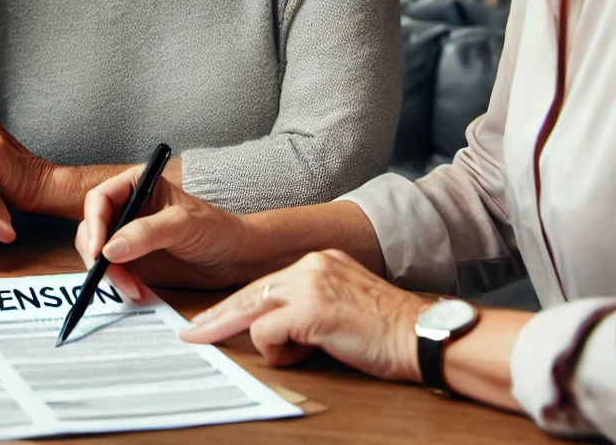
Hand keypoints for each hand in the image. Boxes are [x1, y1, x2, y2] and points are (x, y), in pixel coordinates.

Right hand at [75, 165, 252, 298]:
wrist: (235, 258)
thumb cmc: (216, 229)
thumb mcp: (182, 225)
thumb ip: (146, 233)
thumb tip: (111, 249)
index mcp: (136, 185)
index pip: (99, 199)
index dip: (93, 223)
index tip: (98, 250)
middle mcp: (128, 208)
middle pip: (92, 228)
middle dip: (97, 253)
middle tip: (109, 273)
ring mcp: (128, 235)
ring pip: (98, 253)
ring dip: (108, 273)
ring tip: (132, 286)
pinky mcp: (133, 260)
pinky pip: (111, 272)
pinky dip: (118, 283)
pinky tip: (137, 290)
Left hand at [181, 250, 423, 381]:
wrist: (423, 334)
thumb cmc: (388, 331)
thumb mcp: (342, 306)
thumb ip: (309, 307)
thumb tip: (277, 332)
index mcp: (318, 262)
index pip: (264, 284)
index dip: (234, 305)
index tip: (210, 318)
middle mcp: (309, 265)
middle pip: (249, 293)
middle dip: (218, 317)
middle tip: (192, 332)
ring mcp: (309, 284)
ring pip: (254, 312)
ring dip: (269, 342)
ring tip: (302, 349)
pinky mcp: (310, 308)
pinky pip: (268, 334)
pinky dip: (283, 353)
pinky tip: (314, 351)